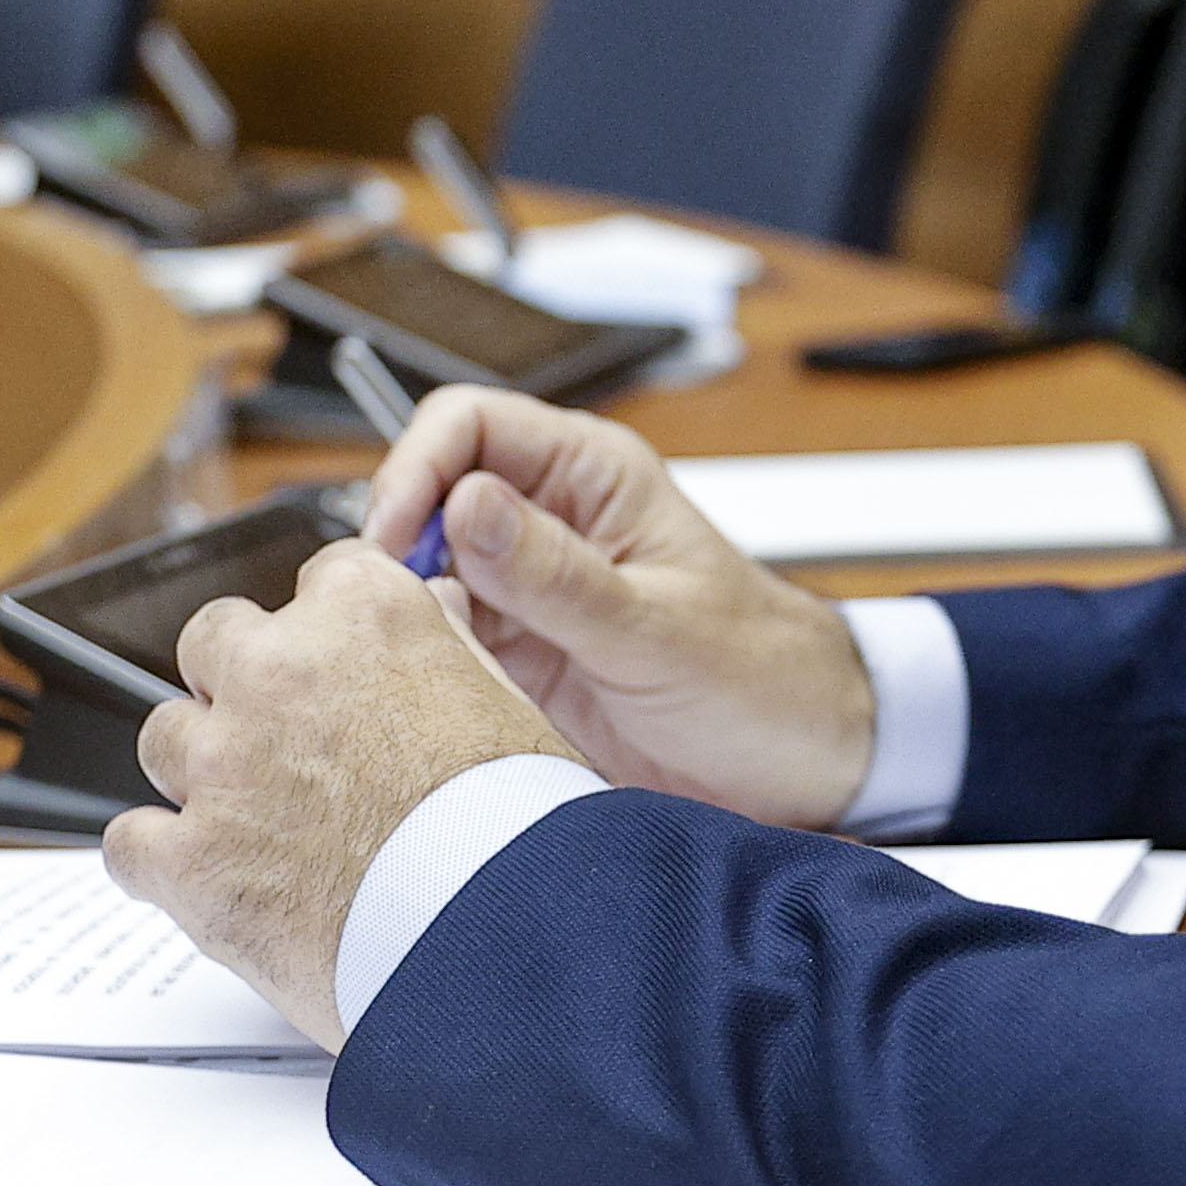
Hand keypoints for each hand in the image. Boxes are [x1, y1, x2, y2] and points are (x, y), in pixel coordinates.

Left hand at [102, 542, 573, 1045]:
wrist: (499, 943)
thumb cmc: (519, 833)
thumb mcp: (510, 706)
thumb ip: (448, 647)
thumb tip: (436, 608)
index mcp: (365, 618)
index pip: (320, 579)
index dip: (329, 633)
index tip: (338, 668)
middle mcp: (281, 672)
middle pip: (215, 640)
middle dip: (241, 685)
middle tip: (285, 744)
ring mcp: (225, 764)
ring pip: (164, 736)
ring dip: (200, 773)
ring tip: (255, 825)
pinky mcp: (189, 859)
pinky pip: (128, 842)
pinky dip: (160, 864)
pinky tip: (204, 881)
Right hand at [361, 392, 875, 829]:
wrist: (801, 760)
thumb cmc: (762, 675)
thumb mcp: (656, 629)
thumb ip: (558, 574)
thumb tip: (463, 504)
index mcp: (593, 476)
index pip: (469, 424)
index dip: (415, 468)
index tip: (390, 537)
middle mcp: (551, 520)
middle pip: (428, 495)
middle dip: (394, 545)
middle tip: (384, 610)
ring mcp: (528, 589)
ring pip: (422, 570)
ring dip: (404, 607)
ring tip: (406, 656)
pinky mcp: (516, 654)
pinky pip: (441, 638)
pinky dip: (422, 660)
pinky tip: (428, 690)